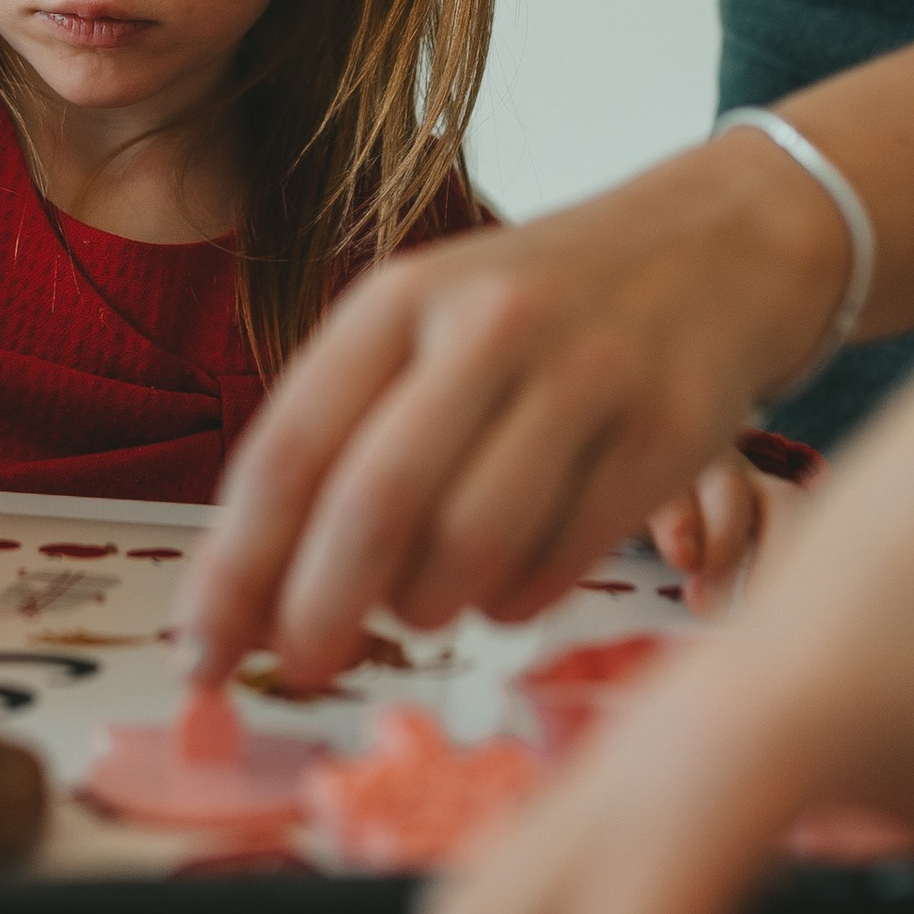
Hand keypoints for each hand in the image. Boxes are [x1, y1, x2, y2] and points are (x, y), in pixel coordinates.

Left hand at [183, 133, 850, 684]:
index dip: (235, 567)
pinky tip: (505, 587)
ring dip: (425, 607)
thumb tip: (250, 598)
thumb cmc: (537, 313)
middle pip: (372, 506)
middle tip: (300, 667)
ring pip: (470, 546)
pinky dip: (512, 602)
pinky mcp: (666, 431)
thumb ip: (342, 439)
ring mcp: (585, 375)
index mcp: (399, 300)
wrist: (714, 246)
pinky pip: (560, 562)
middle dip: (318, 612)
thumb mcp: (426, 327)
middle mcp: (486, 325)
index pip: (288, 450)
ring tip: (422, 604)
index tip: (199, 651)